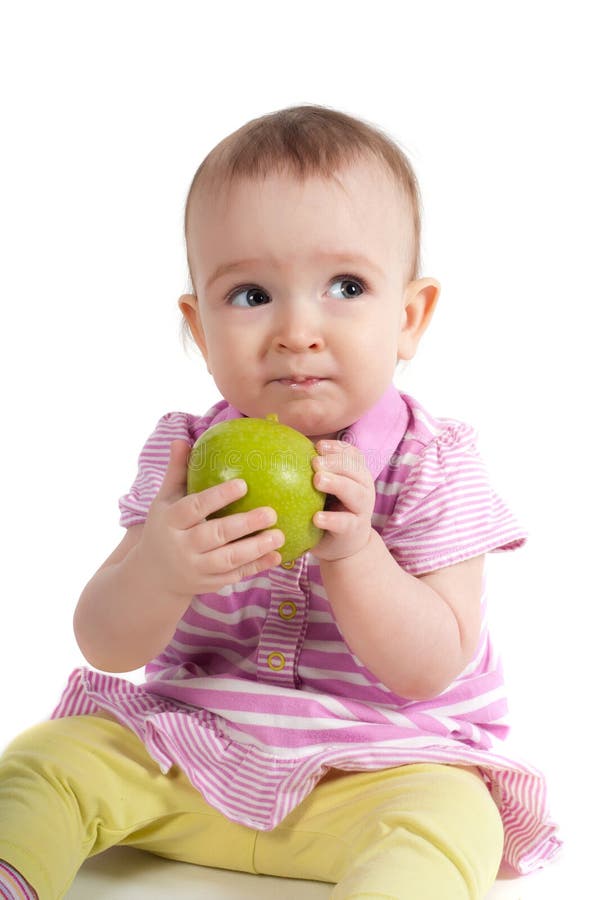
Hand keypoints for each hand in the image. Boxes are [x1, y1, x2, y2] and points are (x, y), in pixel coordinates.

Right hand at [137, 440, 284, 597]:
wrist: (152, 577)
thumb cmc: (164, 528)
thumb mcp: (164, 501)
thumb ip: (176, 472)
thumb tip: (181, 439)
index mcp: (170, 521)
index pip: (194, 507)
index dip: (218, 496)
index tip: (243, 484)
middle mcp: (180, 547)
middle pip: (214, 535)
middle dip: (244, 524)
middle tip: (271, 512)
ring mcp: (195, 569)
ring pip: (228, 560)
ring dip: (256, 548)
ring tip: (280, 534)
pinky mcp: (208, 584)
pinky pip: (235, 575)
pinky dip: (256, 567)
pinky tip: (277, 555)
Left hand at [310, 439, 375, 561]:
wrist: (344, 546)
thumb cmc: (328, 509)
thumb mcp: (323, 489)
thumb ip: (312, 471)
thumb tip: (279, 449)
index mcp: (356, 474)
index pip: (352, 455)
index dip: (337, 448)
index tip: (318, 446)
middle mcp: (363, 488)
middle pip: (356, 469)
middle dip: (336, 462)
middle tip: (315, 462)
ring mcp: (362, 510)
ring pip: (355, 493)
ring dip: (337, 484)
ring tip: (317, 480)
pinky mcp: (355, 530)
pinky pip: (345, 523)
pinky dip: (332, 519)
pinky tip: (316, 517)